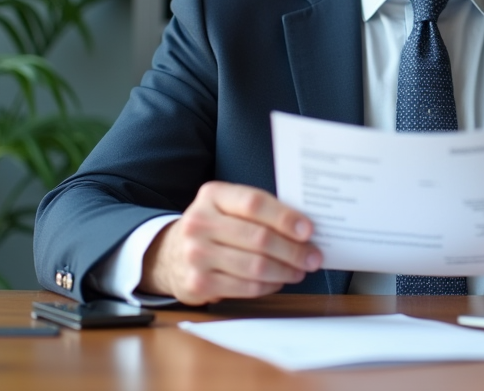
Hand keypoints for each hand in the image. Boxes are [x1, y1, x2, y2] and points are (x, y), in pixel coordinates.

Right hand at [139, 181, 321, 304]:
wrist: (169, 254)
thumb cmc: (213, 227)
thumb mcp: (227, 206)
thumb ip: (259, 210)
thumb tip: (304, 227)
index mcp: (212, 195)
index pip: (254, 203)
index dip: (285, 217)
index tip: (309, 230)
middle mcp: (200, 222)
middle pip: (259, 238)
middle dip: (294, 250)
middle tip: (314, 256)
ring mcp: (196, 254)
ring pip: (256, 266)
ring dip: (286, 270)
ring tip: (301, 269)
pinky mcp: (198, 283)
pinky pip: (246, 287)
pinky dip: (269, 286)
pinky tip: (279, 281)